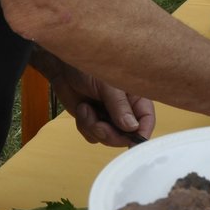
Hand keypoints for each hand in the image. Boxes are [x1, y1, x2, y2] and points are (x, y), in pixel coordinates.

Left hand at [37, 54, 154, 146]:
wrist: (63, 67)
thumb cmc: (88, 67)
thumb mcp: (107, 85)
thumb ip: (119, 106)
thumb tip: (132, 128)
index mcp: (135, 97)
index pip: (146, 120)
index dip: (142, 133)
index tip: (132, 143)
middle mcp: (124, 110)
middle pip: (126, 136)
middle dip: (110, 134)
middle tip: (98, 125)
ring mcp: (108, 117)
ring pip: (108, 138)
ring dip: (94, 128)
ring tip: (85, 109)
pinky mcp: (93, 121)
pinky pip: (93, 137)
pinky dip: (85, 126)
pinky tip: (82, 109)